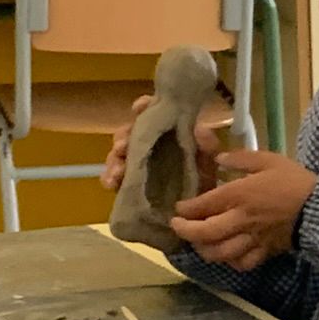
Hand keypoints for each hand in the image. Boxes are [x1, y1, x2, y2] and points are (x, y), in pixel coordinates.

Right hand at [102, 95, 220, 188]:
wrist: (198, 212)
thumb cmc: (204, 182)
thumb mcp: (209, 163)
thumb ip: (208, 147)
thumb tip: (201, 129)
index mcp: (167, 133)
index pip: (152, 113)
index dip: (144, 106)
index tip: (139, 108)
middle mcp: (148, 145)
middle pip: (128, 133)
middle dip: (122, 138)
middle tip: (122, 148)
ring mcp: (136, 163)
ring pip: (117, 155)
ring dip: (114, 161)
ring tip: (118, 171)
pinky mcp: (128, 183)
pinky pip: (113, 177)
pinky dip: (109, 178)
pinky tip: (111, 184)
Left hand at [170, 150, 314, 269]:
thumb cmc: (295, 181)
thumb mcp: (269, 160)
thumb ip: (241, 158)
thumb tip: (219, 158)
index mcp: (239, 195)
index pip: (201, 205)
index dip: (185, 209)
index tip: (180, 208)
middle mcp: (240, 219)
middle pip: (204, 233)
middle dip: (186, 231)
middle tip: (179, 227)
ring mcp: (253, 238)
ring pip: (220, 252)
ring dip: (204, 249)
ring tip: (200, 243)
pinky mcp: (266, 251)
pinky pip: (243, 263)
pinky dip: (231, 262)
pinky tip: (228, 256)